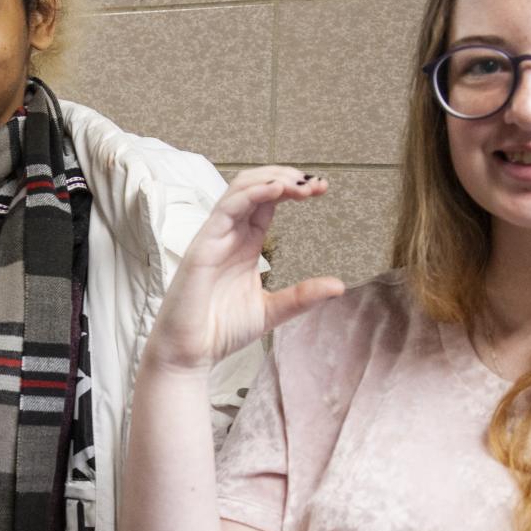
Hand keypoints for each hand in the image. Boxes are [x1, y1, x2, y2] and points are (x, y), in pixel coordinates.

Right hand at [146, 165, 343, 374]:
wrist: (190, 353)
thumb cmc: (221, 330)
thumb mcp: (272, 311)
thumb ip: (302, 296)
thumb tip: (339, 286)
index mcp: (244, 243)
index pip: (267, 200)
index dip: (293, 188)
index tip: (321, 190)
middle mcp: (229, 234)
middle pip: (254, 185)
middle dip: (286, 177)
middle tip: (316, 184)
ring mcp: (214, 237)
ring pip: (239, 188)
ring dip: (272, 178)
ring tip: (300, 183)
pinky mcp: (203, 246)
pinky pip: (226, 208)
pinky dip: (252, 193)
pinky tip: (277, 190)